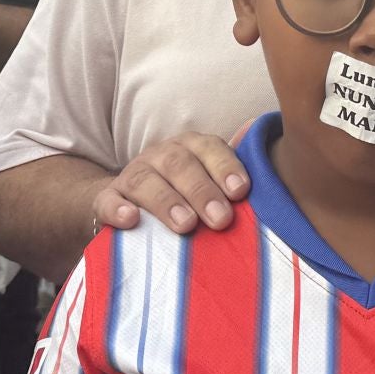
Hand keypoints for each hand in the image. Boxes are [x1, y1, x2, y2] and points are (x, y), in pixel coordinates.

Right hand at [94, 134, 251, 235]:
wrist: (125, 203)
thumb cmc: (182, 194)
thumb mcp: (208, 181)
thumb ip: (234, 173)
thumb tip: (269, 150)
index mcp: (190, 148)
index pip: (209, 149)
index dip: (225, 167)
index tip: (240, 191)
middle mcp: (160, 156)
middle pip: (180, 165)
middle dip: (202, 191)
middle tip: (220, 219)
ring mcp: (131, 176)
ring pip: (145, 181)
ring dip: (166, 201)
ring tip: (185, 225)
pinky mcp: (105, 199)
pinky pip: (107, 201)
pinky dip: (117, 209)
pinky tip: (131, 220)